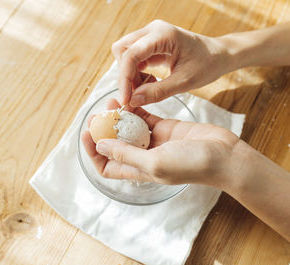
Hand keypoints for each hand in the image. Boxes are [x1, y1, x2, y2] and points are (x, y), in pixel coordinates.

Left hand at [82, 99, 239, 185]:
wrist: (223, 155)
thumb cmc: (191, 164)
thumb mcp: (155, 162)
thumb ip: (127, 154)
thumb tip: (100, 145)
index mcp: (139, 170)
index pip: (107, 166)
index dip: (93, 153)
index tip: (86, 135)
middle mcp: (144, 157)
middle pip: (116, 145)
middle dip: (104, 131)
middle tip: (96, 116)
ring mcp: (155, 141)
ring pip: (129, 129)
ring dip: (118, 118)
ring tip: (109, 103)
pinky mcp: (165, 127)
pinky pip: (145, 117)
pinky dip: (136, 109)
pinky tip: (128, 99)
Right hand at [112, 20, 229, 105]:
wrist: (218, 55)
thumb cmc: (207, 64)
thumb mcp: (184, 82)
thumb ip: (158, 92)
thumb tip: (134, 100)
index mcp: (163, 35)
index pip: (131, 54)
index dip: (125, 78)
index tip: (126, 99)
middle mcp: (153, 31)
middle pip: (122, 50)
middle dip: (125, 75)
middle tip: (136, 94)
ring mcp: (151, 36)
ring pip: (125, 54)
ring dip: (130, 74)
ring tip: (146, 89)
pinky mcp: (151, 44)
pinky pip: (133, 58)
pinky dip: (136, 73)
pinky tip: (149, 82)